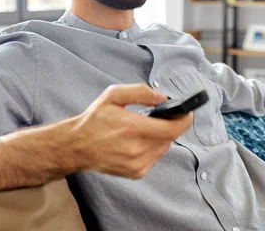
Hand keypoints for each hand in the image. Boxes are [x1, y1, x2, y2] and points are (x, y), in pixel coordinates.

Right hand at [63, 84, 192, 178]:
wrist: (78, 146)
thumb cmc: (95, 120)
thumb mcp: (113, 95)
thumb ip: (140, 92)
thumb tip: (162, 98)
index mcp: (132, 127)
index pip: (171, 129)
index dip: (184, 120)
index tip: (186, 113)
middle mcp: (136, 148)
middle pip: (170, 138)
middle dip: (170, 126)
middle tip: (161, 118)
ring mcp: (137, 163)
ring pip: (164, 148)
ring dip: (161, 137)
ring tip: (145, 129)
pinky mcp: (136, 173)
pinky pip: (155, 157)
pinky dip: (153, 148)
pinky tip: (139, 142)